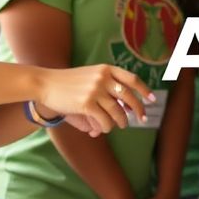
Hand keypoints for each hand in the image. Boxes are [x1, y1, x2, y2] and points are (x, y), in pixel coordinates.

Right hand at [35, 64, 152, 134]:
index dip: (144, 90)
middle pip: (128, 96)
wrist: (45, 83)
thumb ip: (107, 86)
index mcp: (106, 69)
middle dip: (138, 109)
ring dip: (122, 121)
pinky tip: (104, 129)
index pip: (131, 79)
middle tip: (142, 119)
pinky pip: (104, 120)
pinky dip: (107, 127)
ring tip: (122, 125)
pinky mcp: (86, 104)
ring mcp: (95, 90)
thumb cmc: (68, 82)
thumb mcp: (90, 75)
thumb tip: (125, 107)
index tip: (152, 99)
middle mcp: (103, 78)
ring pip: (117, 111)